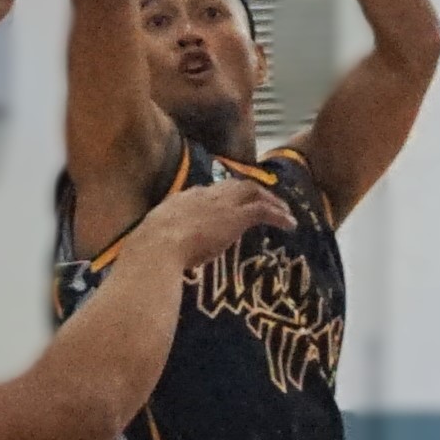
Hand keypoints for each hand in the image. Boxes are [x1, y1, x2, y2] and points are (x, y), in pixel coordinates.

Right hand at [146, 175, 294, 272]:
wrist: (157, 247)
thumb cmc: (149, 250)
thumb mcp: (153, 241)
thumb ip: (161, 241)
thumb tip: (156, 253)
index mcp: (183, 199)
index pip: (208, 192)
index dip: (224, 197)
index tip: (232, 205)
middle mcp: (203, 195)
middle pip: (235, 185)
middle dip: (253, 191)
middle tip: (267, 201)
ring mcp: (221, 204)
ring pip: (253, 192)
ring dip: (272, 201)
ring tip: (286, 213)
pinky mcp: (236, 217)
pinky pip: (264, 210)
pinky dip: (279, 216)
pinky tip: (290, 225)